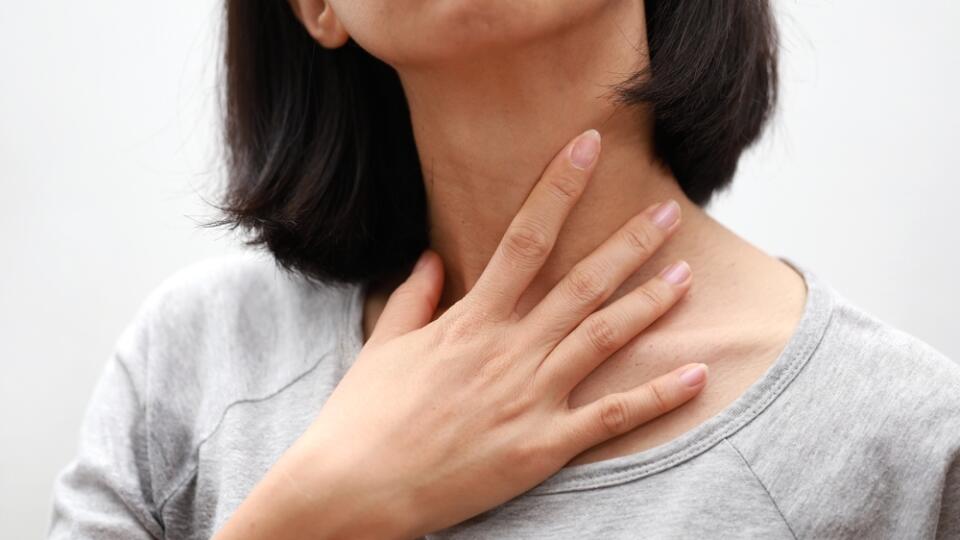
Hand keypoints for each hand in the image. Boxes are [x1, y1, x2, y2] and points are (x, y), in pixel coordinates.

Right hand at [216, 129, 705, 539]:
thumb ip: (414, 296)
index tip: (588, 146)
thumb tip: (430, 257)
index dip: (559, 187)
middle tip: (668, 211)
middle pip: (582, 283)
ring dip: (650, 303)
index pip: (525, 237)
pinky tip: (699, 374)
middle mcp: (508, 350)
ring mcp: (530, 398)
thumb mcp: (383, 344)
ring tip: (687, 274)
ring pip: (604, 338)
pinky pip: (612, 417)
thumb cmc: (364, 416)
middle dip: (629, 242)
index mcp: (470, 319)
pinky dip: (659, 396)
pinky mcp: (542, 447)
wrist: (356, 488)